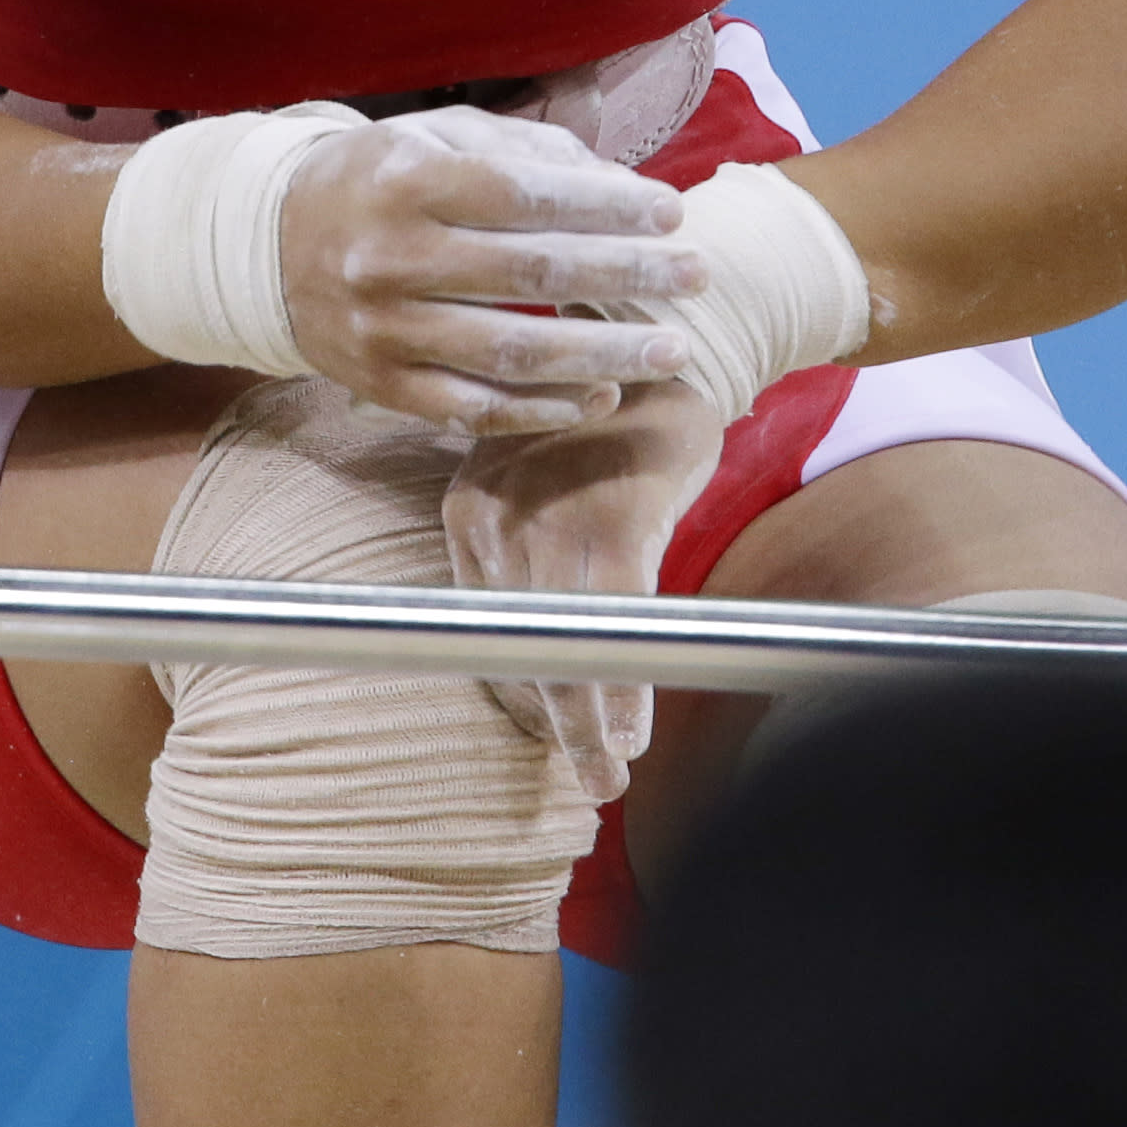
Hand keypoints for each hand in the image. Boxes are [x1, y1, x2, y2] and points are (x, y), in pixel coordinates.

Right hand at [276, 106, 705, 433]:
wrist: (265, 246)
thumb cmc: (376, 180)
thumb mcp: (435, 138)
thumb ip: (523, 151)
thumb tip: (617, 181)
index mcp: (406, 180)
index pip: (526, 195)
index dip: (607, 205)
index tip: (672, 214)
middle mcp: (390, 255)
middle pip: (532, 272)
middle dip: (628, 274)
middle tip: (698, 276)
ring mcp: (382, 328)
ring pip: (513, 351)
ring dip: (606, 353)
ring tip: (673, 349)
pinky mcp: (380, 385)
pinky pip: (476, 408)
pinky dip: (544, 408)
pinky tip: (600, 396)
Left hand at [441, 376, 730, 805]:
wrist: (659, 345)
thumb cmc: (604, 420)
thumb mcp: (537, 474)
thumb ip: (522, 543)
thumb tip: (532, 628)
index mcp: (467, 508)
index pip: (482, 626)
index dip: (518, 688)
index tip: (546, 730)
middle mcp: (495, 517)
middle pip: (519, 646)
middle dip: (555, 719)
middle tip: (588, 782)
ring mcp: (551, 520)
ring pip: (564, 645)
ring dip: (589, 723)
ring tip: (607, 776)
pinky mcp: (615, 522)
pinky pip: (613, 622)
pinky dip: (623, 682)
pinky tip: (632, 732)